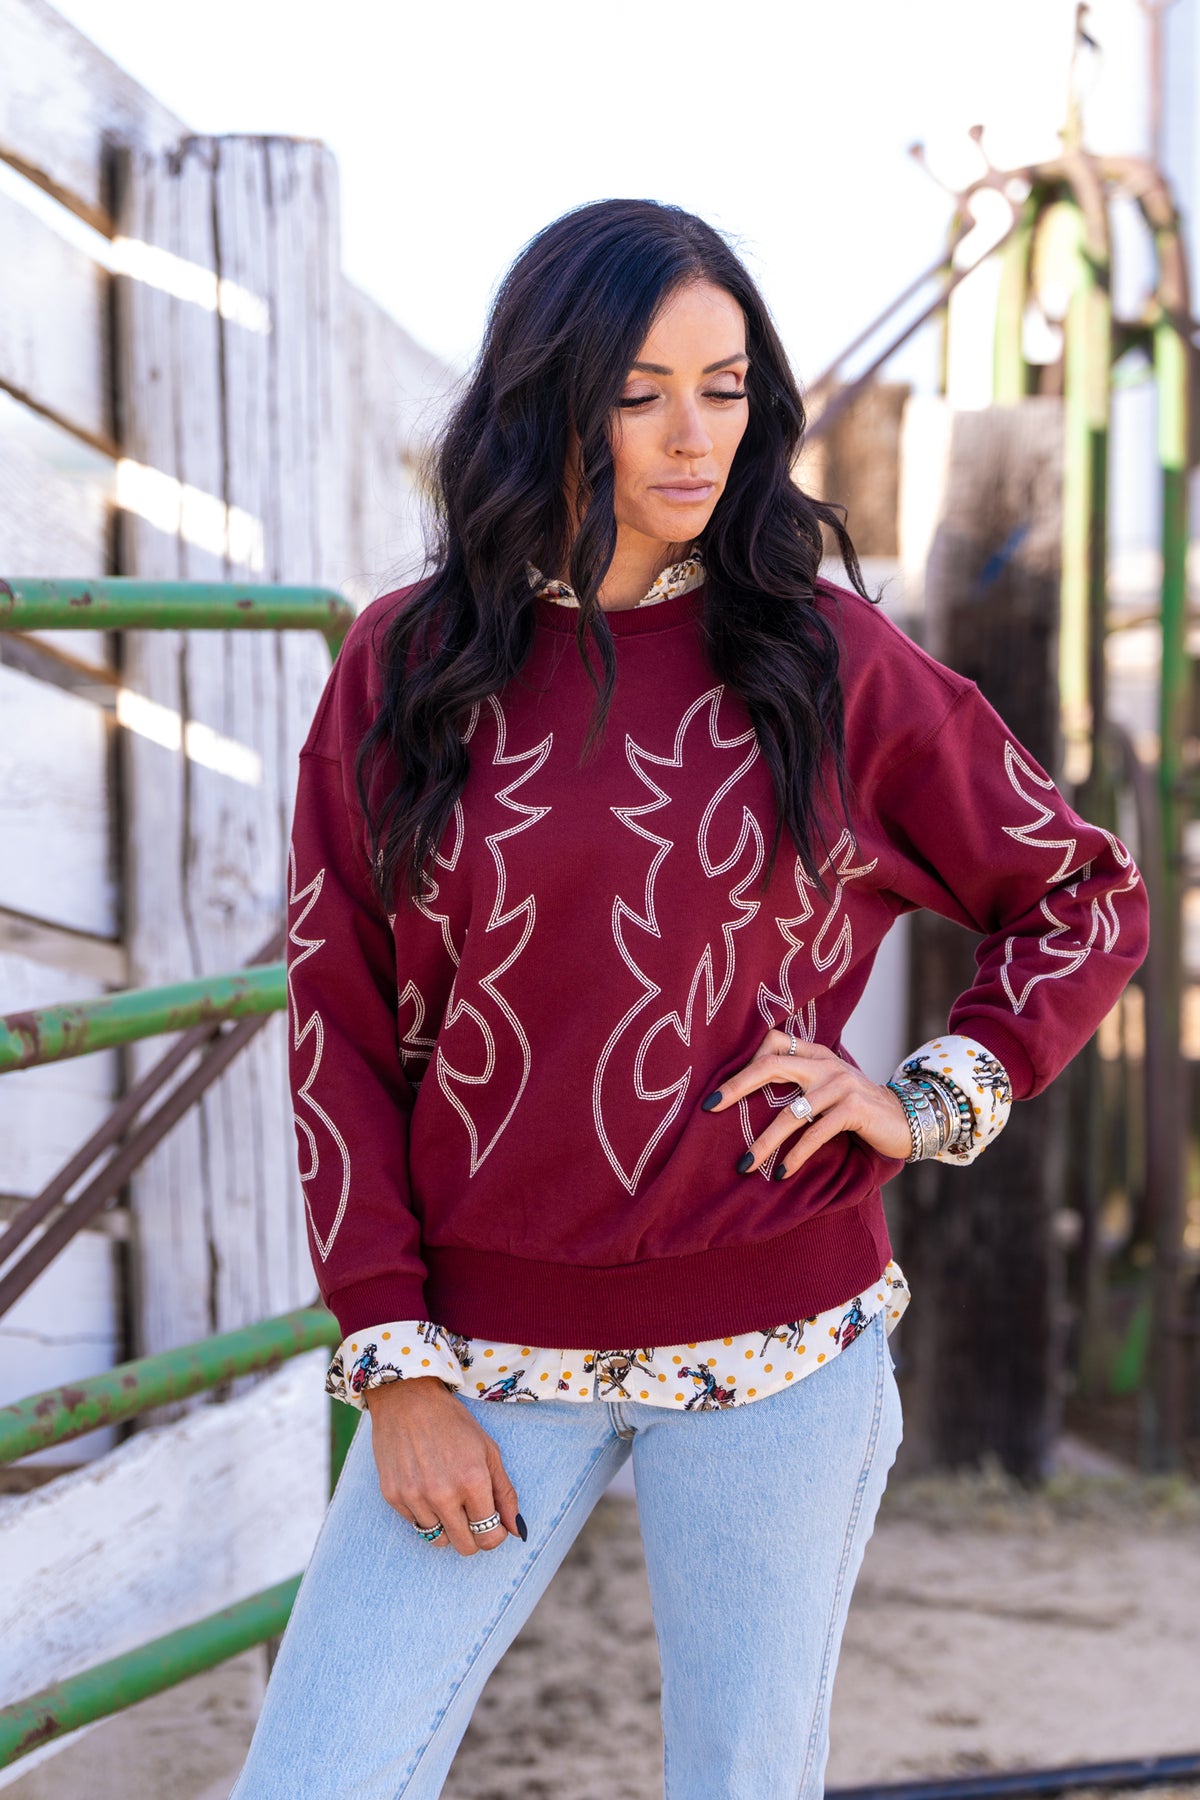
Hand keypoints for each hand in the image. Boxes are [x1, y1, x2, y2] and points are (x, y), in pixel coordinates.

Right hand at [364, 1377, 523, 1555]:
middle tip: (471, 1512)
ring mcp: (415, 1497)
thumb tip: (517, 1530)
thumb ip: (505, 1494)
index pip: (490, 1537)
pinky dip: (425, 1515)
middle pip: (465, 1546)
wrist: (408, 1399)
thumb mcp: (488, 1451)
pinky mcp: (393, 1497)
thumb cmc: (453, 1423)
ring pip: (439, 1540)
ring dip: (447, 1524)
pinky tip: (426, 1488)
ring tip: (446, 1495)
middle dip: (474, 1535)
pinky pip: (416, 1526)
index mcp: (473, 1481)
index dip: (495, 1532)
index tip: (492, 1521)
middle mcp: (443, 1494)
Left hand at [700, 1028, 911, 1177]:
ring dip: (764, 1142)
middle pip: (773, 1064)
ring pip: (791, 1112)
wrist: (907, 1119)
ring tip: (744, 1164)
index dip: (745, 1061)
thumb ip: (800, 1083)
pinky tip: (781, 1172)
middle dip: (737, 1086)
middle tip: (710, 1107)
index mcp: (816, 1055)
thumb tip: (751, 1097)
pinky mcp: (854, 1109)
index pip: (774, 1043)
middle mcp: (826, 1064)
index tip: (719, 1092)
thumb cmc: (857, 1109)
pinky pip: (816, 1133)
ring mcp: (841, 1085)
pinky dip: (796, 1155)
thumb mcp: (827, 1088)